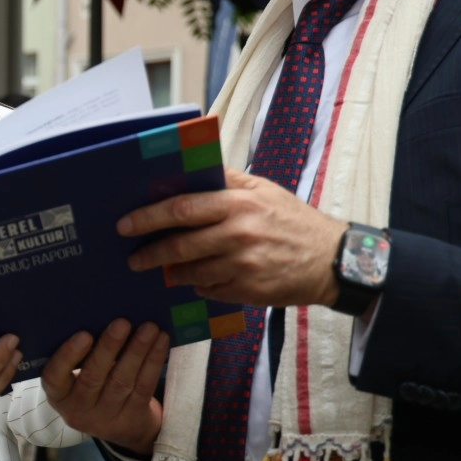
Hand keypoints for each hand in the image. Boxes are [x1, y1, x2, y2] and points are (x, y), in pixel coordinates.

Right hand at [41, 320, 167, 451]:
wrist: (117, 424)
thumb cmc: (90, 385)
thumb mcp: (75, 377)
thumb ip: (80, 355)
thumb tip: (99, 315)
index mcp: (58, 395)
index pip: (55, 377)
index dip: (68, 356)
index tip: (84, 334)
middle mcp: (78, 410)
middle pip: (92, 378)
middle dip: (109, 348)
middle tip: (122, 323)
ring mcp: (106, 417)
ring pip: (122, 381)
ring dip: (137, 351)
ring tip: (149, 328)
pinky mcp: (132, 417)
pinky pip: (143, 387)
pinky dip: (153, 362)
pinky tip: (160, 341)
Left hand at [118, 168, 345, 307]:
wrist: (334, 261)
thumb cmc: (294, 221)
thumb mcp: (264, 189)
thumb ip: (228, 180)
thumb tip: (192, 169)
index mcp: (238, 204)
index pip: (181, 209)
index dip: (148, 217)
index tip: (125, 224)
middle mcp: (238, 234)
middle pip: (180, 245)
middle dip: (150, 252)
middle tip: (133, 257)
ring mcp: (243, 265)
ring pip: (191, 272)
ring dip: (173, 272)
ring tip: (165, 270)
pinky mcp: (249, 291)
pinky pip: (210, 290)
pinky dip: (200, 285)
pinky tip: (200, 279)